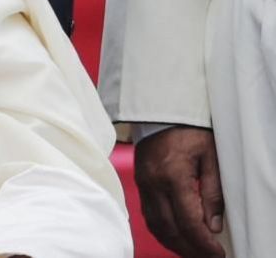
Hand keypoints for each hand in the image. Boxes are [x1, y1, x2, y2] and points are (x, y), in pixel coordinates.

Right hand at [134, 126, 224, 257]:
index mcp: (173, 175)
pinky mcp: (140, 183)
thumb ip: (213, 192)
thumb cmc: (189, 129)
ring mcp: (143, 184)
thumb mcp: (211, 157)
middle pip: (170, 228)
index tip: (217, 252)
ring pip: (155, 225)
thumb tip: (213, 225)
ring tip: (192, 251)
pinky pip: (148, 215)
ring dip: (174, 243)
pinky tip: (175, 236)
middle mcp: (153, 183)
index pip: (188, 220)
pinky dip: (162, 231)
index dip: (203, 242)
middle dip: (189, 248)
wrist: (161, 112)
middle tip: (207, 256)